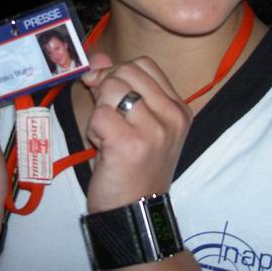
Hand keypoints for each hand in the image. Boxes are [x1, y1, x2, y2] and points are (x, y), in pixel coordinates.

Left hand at [82, 54, 192, 212]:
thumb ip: (119, 85)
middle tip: (110, 120)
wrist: (134, 213)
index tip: (111, 96)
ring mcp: (155, 130)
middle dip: (106, 91)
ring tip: (108, 136)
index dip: (118, 73)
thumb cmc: (132, 167)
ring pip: (111, 88)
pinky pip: (99, 114)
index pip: (143, 64)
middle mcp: (172, 116)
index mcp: (178, 108)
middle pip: (125, 71)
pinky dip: (93, 130)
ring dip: (100, 111)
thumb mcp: (134, 122)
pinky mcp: (131, 144)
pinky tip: (103, 148)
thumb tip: (97, 58)